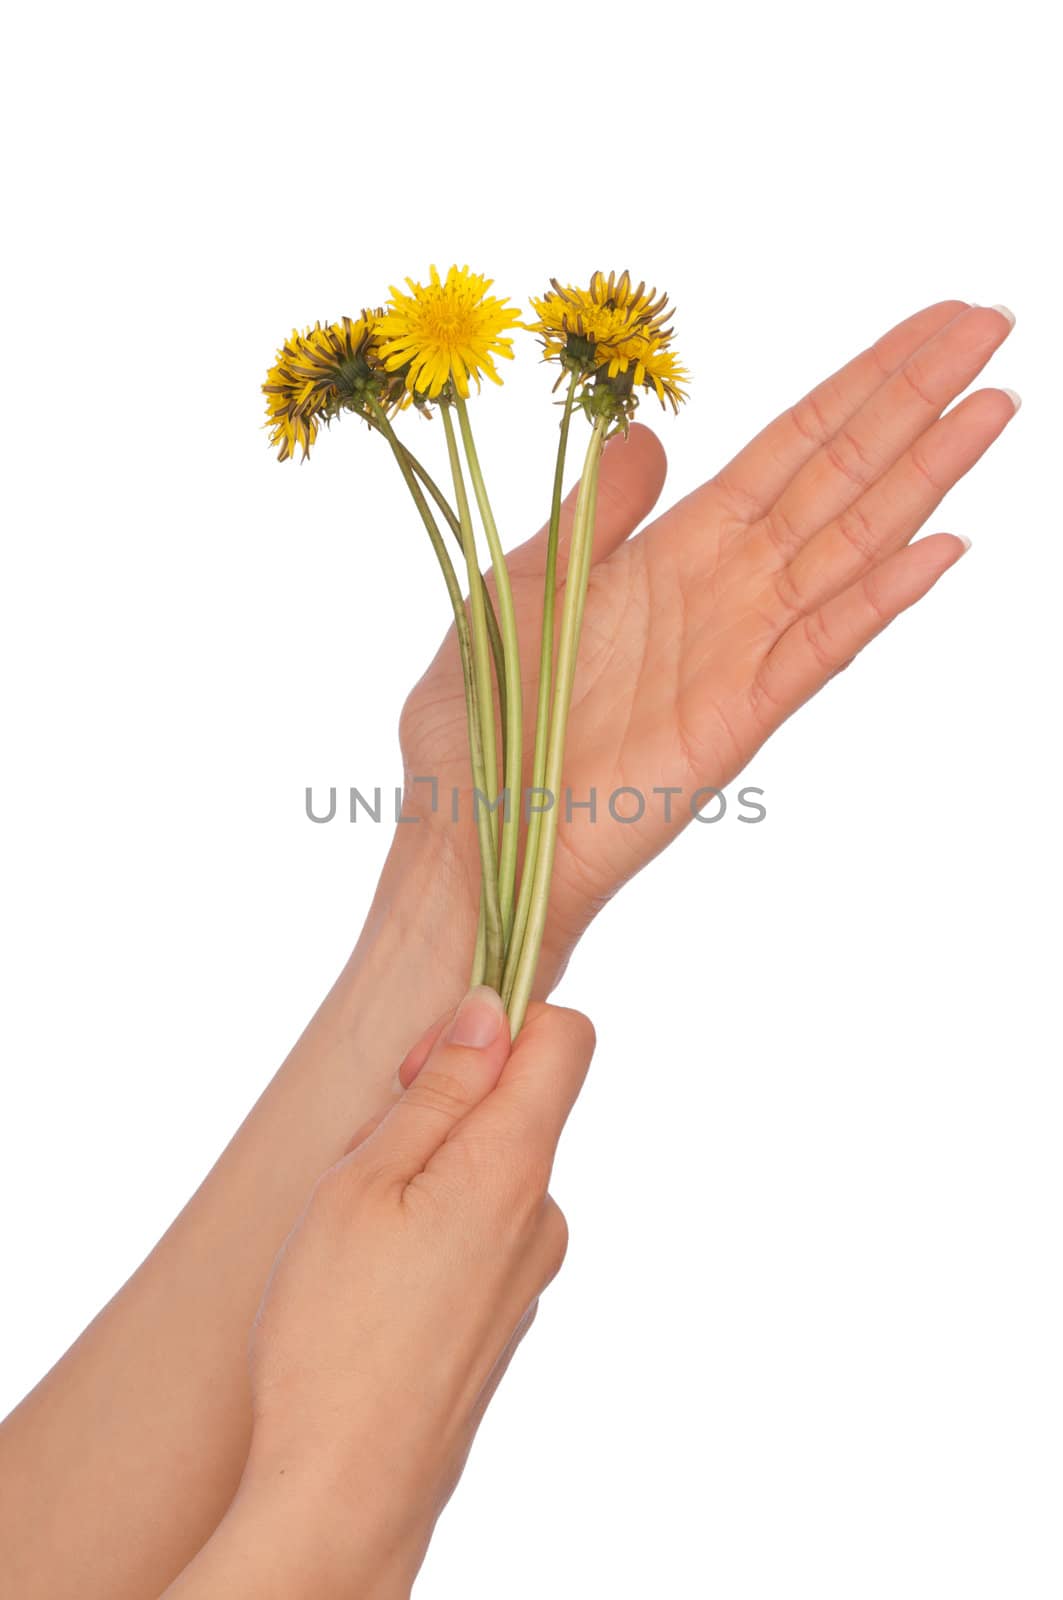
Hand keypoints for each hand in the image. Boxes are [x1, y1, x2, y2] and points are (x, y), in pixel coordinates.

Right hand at [163, 993, 593, 1597]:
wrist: (348, 1495)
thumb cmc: (335, 1335)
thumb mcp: (365, 1183)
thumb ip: (439, 1090)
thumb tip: (490, 1010)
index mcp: (515, 1168)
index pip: (566, 1038)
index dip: (497, 1022)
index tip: (424, 1065)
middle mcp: (545, 1215)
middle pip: (518, 1104)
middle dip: (444, 1105)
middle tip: (362, 1167)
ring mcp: (531, 1271)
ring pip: (489, 1171)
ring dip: (429, 1174)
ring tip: (357, 1242)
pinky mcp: (505, 1313)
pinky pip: (482, 1231)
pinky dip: (434, 1229)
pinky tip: (376, 1287)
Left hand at [399, 301, 1015, 981]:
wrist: (465, 842)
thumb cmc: (476, 727)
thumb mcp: (520, 586)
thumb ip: (595, 512)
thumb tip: (649, 434)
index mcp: (673, 549)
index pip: (790, 447)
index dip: (860, 383)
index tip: (933, 324)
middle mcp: (723, 590)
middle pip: (838, 477)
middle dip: (914, 401)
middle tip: (992, 327)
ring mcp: (738, 653)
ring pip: (848, 547)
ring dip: (922, 479)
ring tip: (994, 410)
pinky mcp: (736, 720)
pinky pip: (819, 648)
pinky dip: (878, 599)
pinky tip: (940, 547)